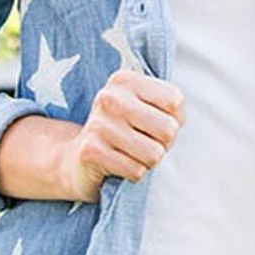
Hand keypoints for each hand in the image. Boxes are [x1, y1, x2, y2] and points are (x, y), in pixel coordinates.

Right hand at [65, 70, 184, 201]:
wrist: (80, 158)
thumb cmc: (126, 131)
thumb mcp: (148, 109)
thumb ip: (171, 109)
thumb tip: (173, 125)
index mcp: (125, 80)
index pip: (175, 101)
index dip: (173, 119)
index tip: (154, 122)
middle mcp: (109, 97)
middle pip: (168, 129)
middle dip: (163, 144)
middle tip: (145, 142)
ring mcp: (98, 124)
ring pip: (154, 154)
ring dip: (148, 161)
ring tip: (132, 153)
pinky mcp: (90, 152)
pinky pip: (137, 171)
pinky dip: (133, 173)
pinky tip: (119, 164)